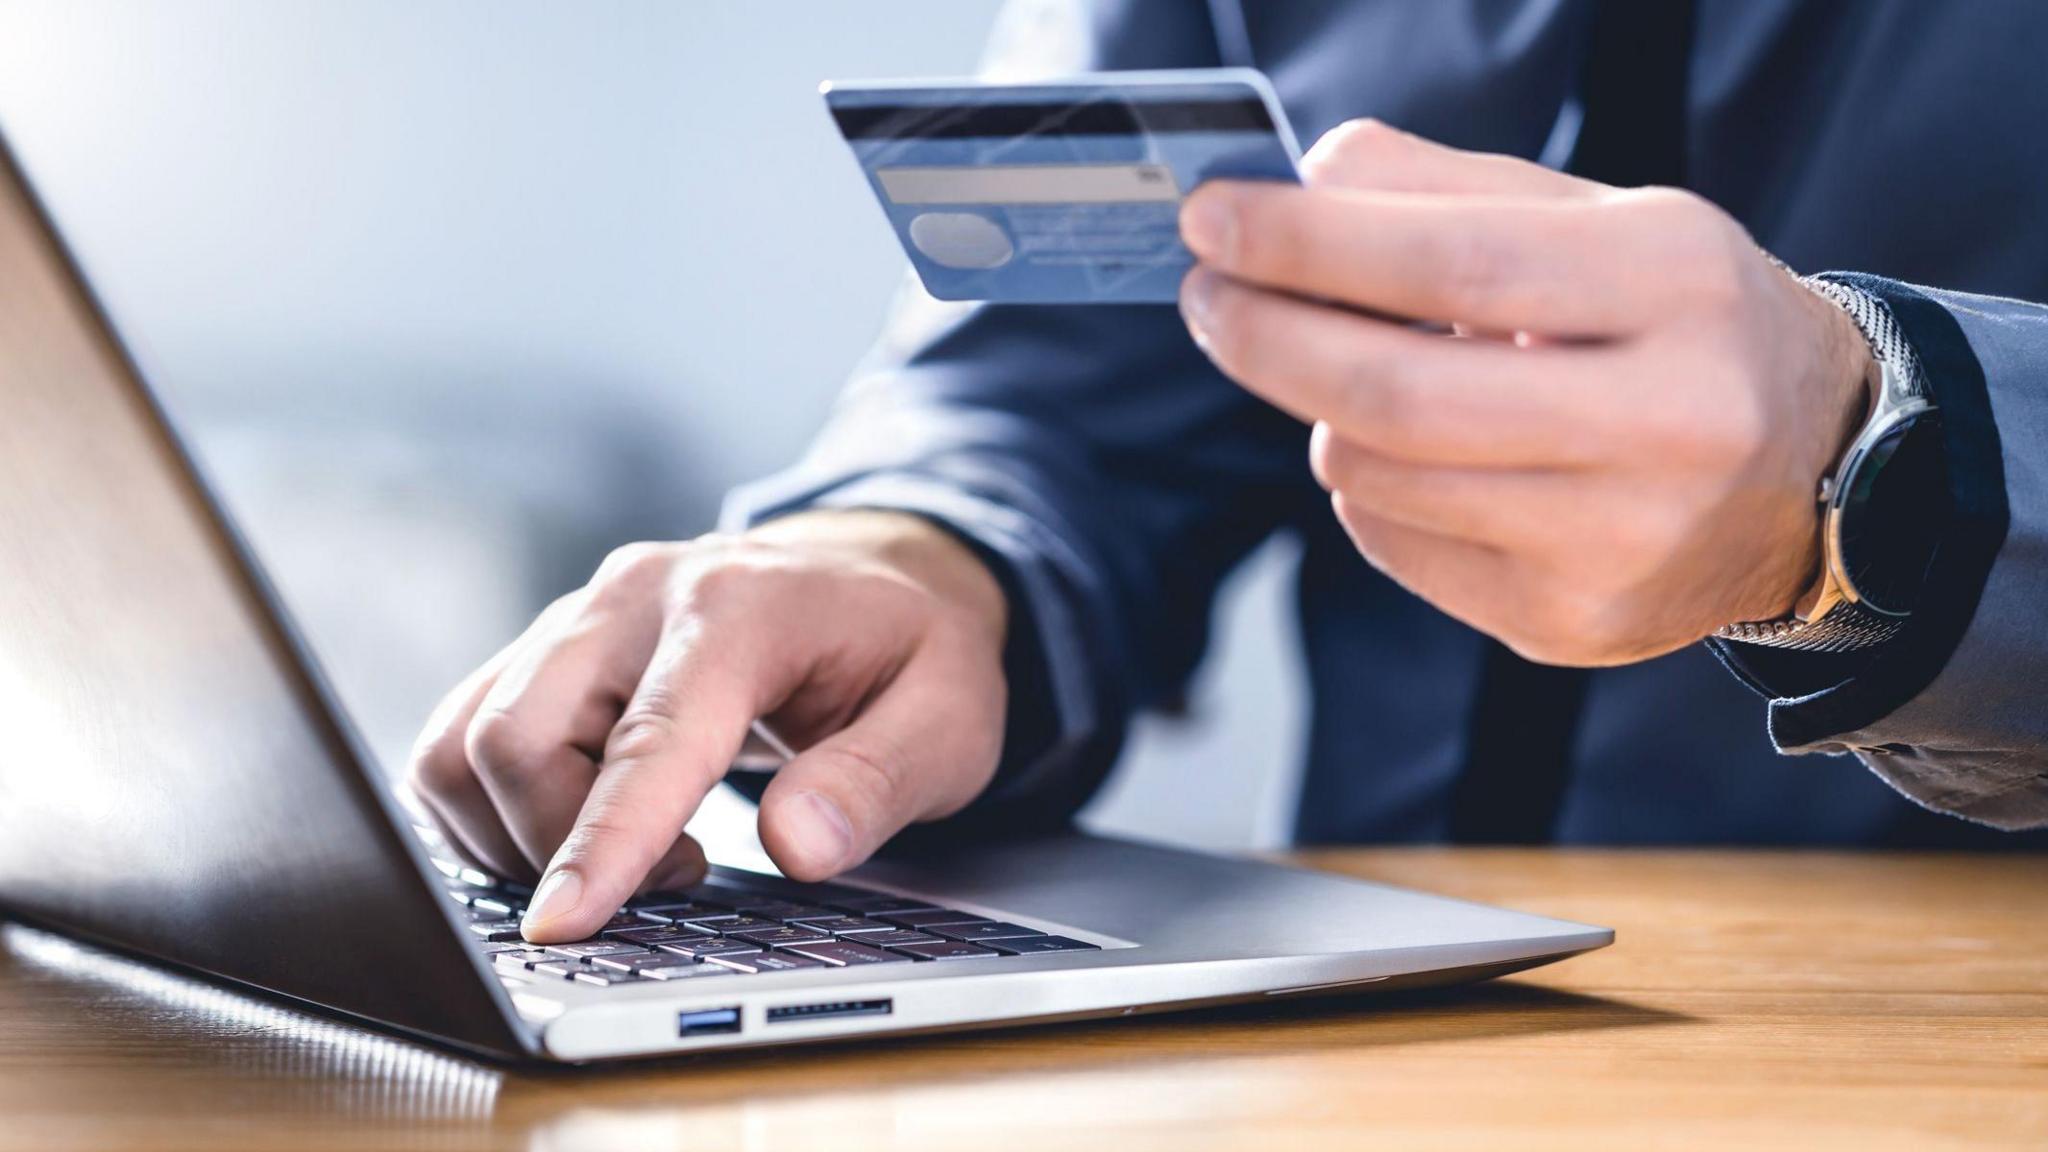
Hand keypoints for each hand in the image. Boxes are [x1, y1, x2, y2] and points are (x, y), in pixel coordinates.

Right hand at [407, 510, 1007, 941]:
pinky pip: (464, 736)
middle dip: (558, 847)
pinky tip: (582, 828)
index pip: (646, 741)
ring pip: (468, 742)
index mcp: (737, 608)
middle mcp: (634, 597)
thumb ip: (877, 782)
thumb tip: (796, 845)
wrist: (877, 572)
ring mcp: (578, 616)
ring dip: (516, 832)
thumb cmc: (912, 650)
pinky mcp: (545, 647)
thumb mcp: (950, 719)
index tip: (562, 928)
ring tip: (639, 853)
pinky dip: (492, 809)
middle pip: (516, 737)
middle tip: (681, 878)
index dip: (600, 843)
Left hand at [1177, 119, 1873, 665]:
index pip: (1452, 264)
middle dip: (1267, 338)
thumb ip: (1451, 189)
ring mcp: (1619, 544)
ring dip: (1323, 413)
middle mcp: (1666, 425)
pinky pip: (1394, 547)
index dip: (1308, 244)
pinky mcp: (1569, 624)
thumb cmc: (1681, 326)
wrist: (1815, 473)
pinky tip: (1415, 455)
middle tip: (1207, 297)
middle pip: (1397, 394)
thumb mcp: (1602, 221)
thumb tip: (1305, 179)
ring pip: (1376, 477)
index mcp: (1676, 289)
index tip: (1212, 218)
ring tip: (1354, 372)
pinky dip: (1367, 488)